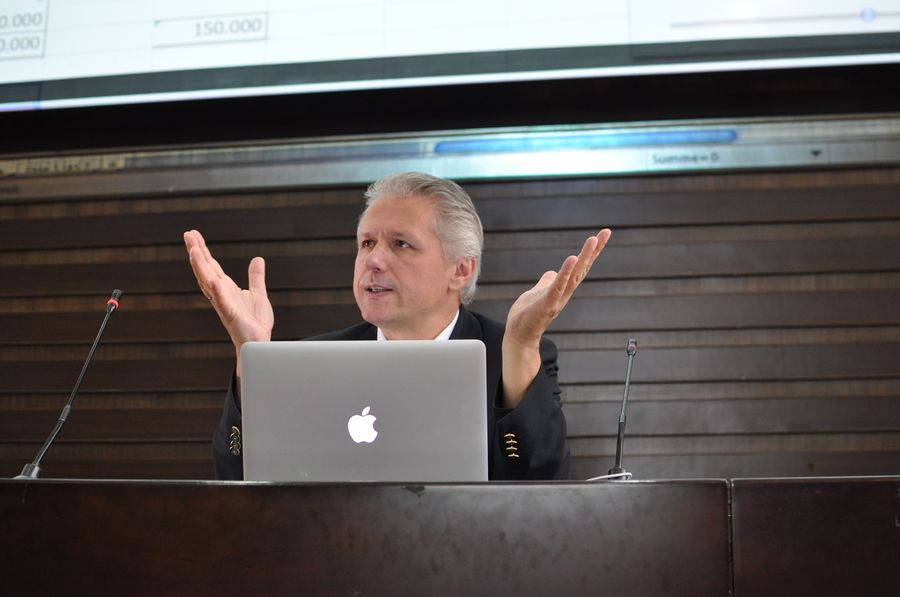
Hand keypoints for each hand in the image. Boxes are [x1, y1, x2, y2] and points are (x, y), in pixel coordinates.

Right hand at [183, 230, 273, 374]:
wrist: (259, 344)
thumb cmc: (255, 323)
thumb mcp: (258, 294)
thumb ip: (256, 277)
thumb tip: (257, 259)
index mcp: (226, 288)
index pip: (211, 266)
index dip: (202, 250)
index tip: (193, 234)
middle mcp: (221, 295)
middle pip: (205, 270)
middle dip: (196, 252)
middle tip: (187, 234)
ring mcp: (224, 305)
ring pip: (209, 283)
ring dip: (200, 267)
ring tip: (193, 250)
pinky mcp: (232, 316)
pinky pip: (222, 302)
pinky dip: (217, 291)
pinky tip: (213, 280)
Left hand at [501, 229, 610, 406]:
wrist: (519, 337)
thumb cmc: (527, 317)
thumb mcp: (537, 293)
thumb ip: (546, 283)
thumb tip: (552, 273)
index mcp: (562, 288)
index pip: (579, 267)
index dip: (591, 252)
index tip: (601, 235)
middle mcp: (564, 293)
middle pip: (582, 268)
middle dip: (594, 250)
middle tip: (605, 232)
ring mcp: (556, 299)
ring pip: (574, 276)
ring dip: (584, 258)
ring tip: (592, 240)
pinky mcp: (546, 304)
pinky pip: (557, 287)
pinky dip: (565, 274)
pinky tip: (571, 259)